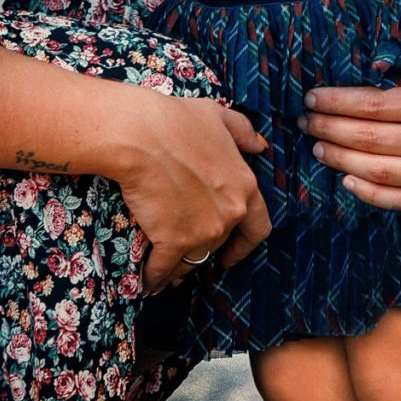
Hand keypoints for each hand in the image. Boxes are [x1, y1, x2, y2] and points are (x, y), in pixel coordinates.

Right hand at [114, 96, 271, 294]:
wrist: (140, 136)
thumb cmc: (176, 120)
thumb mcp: (219, 116)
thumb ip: (243, 132)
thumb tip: (259, 146)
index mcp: (245, 187)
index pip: (257, 229)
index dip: (244, 245)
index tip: (232, 255)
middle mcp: (229, 215)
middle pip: (219, 244)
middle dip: (203, 251)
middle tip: (187, 253)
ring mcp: (202, 232)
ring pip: (192, 260)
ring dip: (179, 270)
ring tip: (166, 274)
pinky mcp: (172, 242)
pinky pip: (164, 269)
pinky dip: (154, 278)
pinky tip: (147, 283)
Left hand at [301, 51, 400, 215]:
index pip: (377, 104)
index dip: (339, 101)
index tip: (314, 97)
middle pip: (368, 138)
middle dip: (329, 128)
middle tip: (304, 122)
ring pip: (377, 171)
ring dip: (340, 160)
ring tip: (317, 149)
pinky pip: (399, 201)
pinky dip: (369, 194)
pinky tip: (347, 182)